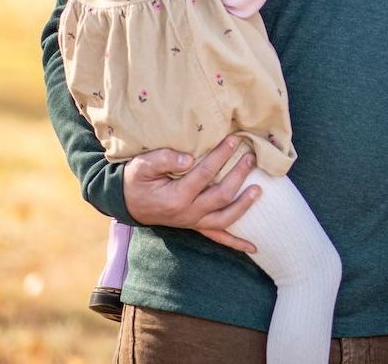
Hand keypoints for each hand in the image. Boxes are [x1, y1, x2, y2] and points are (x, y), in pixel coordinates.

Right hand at [123, 135, 260, 252]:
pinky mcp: (196, 226)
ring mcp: (193, 222)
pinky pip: (219, 238)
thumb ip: (163, 159)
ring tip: (259, 189)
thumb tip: (189, 158)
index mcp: (175, 197)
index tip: (235, 139)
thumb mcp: (142, 165)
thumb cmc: (137, 180)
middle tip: (251, 157)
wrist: (128, 202)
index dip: (221, 156)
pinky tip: (254, 248)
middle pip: (220, 196)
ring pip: (224, 219)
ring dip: (244, 205)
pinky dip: (236, 243)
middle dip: (239, 175)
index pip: (204, 174)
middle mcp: (187, 214)